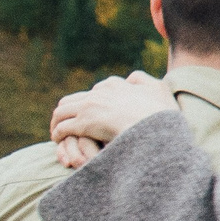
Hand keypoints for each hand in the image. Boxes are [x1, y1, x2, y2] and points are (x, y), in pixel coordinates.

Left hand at [50, 71, 176, 168]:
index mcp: (115, 84)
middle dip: (67, 114)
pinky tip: (60, 141)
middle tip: (66, 127)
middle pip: (72, 101)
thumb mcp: (159, 89)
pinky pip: (62, 128)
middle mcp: (100, 92)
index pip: (92, 92)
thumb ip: (143, 80)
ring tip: (58, 135)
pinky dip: (58, 134)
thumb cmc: (162, 115)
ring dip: (57, 124)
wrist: (157, 130)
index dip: (88, 105)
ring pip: (61, 112)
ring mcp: (91, 107)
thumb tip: (130, 79)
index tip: (88, 117)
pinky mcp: (85, 123)